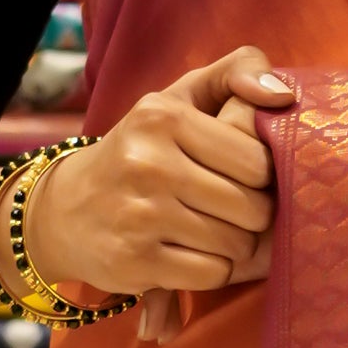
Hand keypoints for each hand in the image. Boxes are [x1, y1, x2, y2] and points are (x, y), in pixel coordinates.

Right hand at [24, 45, 296, 347]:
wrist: (64, 209)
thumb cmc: (143, 149)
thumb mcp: (180, 98)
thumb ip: (238, 72)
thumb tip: (283, 94)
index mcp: (162, 116)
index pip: (258, 161)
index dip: (263, 176)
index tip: (242, 176)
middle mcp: (148, 163)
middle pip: (252, 208)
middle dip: (251, 215)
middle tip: (229, 210)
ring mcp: (139, 216)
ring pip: (236, 244)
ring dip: (232, 245)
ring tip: (207, 230)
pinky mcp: (134, 262)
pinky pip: (212, 275)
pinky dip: (210, 271)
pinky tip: (188, 254)